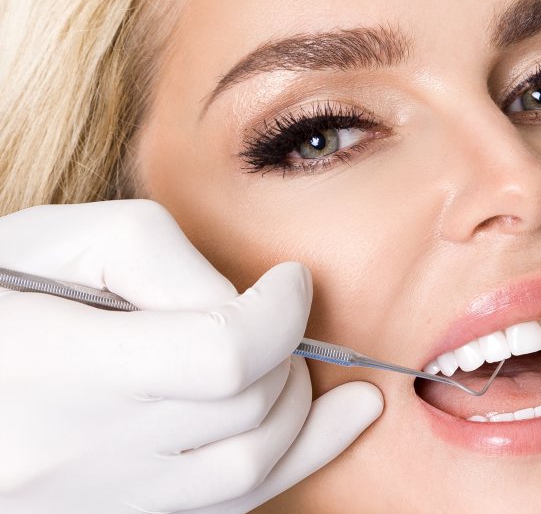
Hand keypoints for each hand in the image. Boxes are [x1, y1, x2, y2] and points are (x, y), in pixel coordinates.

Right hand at [0, 200, 382, 512]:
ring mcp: (96, 501)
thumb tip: (245, 305)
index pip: (221, 355)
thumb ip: (167, 260)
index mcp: (59, 369)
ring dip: (302, 416)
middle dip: (288, 355)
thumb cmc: (1, 291)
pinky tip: (322, 430)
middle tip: (281, 319)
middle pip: (243, 411)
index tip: (291, 281)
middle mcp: (78, 455)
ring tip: (322, 377)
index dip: (280, 313)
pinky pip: (224, 507)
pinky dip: (285, 465)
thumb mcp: (69, 240)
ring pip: (248, 471)